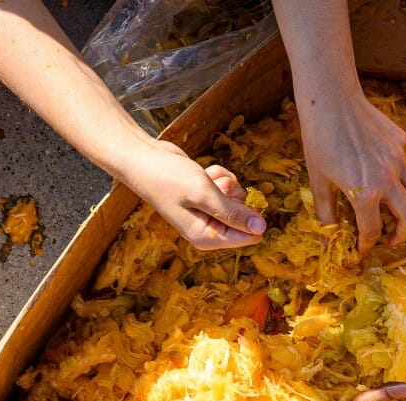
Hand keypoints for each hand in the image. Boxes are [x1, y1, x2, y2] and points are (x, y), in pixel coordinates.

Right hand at [123, 140, 265, 249]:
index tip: (235, 198)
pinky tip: (202, 173)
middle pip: (246, 216)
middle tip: (213, 187)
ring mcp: (210, 213)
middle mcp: (210, 229)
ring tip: (204, 179)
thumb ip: (234, 213)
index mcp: (208, 238)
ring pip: (239, 197)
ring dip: (226, 182)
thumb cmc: (168, 178)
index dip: (250, 216)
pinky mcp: (209, 197)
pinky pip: (229, 186)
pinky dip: (219, 176)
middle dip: (234, 196)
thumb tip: (262, 228)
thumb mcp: (204, 194)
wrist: (143, 158)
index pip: (249, 237)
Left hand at [294, 90, 405, 255]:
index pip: (372, 230)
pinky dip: (399, 174)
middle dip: (402, 234)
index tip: (363, 249)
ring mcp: (398, 160)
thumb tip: (327, 238)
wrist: (331, 98)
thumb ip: (326, 212)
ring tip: (395, 208)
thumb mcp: (318, 180)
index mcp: (364, 194)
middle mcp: (387, 180)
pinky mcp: (401, 142)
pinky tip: (382, 168)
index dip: (367, 244)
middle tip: (392, 239)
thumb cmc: (319, 140)